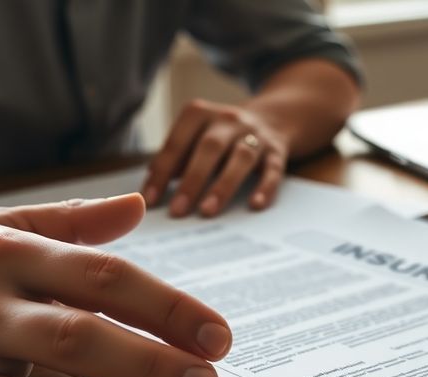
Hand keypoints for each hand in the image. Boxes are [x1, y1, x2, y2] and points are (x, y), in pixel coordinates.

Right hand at [0, 193, 231, 376]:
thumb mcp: (9, 227)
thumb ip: (75, 221)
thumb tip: (138, 205)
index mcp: (10, 248)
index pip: (103, 273)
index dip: (166, 304)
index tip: (214, 332)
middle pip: (84, 322)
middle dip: (157, 352)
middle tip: (209, 375)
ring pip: (56, 370)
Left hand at [141, 99, 288, 217]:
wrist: (272, 118)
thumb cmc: (221, 136)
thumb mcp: (196, 137)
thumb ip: (176, 159)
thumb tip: (151, 190)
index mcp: (200, 114)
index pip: (177, 143)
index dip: (162, 171)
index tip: (150, 200)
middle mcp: (228, 120)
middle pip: (209, 148)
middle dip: (192, 180)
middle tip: (178, 211)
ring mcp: (255, 134)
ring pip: (241, 158)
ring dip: (223, 185)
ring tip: (207, 211)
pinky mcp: (277, 151)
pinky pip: (273, 169)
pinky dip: (265, 187)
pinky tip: (255, 205)